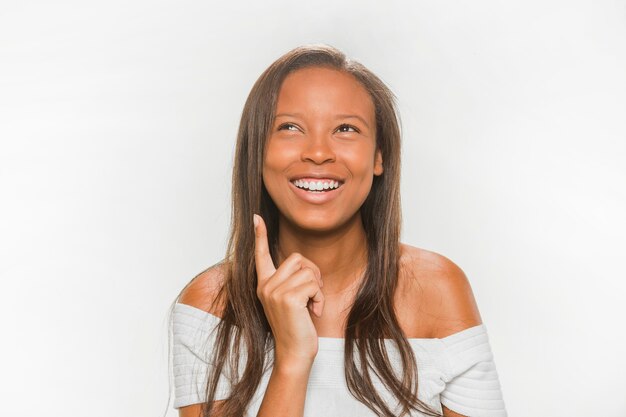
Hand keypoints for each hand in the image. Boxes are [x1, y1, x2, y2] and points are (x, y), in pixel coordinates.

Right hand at [254, 214, 324, 367]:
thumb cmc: (296, 327)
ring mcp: (274, 291)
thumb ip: (291, 282)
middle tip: (312, 295)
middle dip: (313, 274)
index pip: (261, 255)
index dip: (260, 235)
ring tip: (311, 306)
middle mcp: (266, 285)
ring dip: (318, 289)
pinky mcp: (287, 298)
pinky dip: (320, 297)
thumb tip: (303, 265)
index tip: (256, 218)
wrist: (294, 353)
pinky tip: (313, 312)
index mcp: (264, 284)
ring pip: (308, 271)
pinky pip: (314, 284)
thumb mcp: (290, 301)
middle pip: (297, 259)